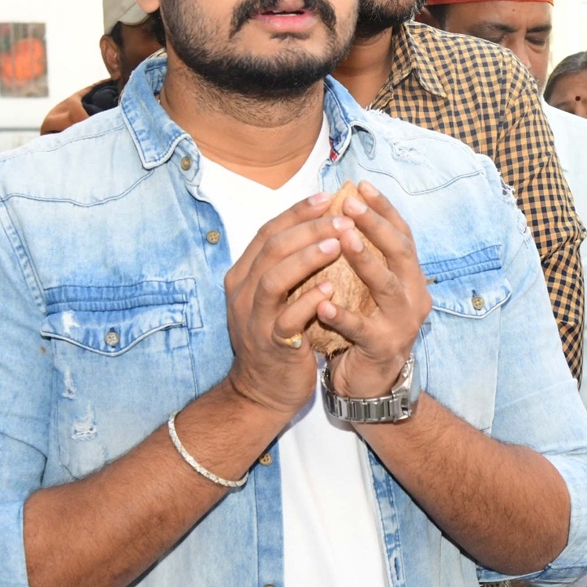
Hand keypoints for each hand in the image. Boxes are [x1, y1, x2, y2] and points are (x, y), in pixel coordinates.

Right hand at [224, 193, 342, 415]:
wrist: (263, 391)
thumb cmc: (278, 334)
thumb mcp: (277, 295)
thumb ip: (290, 263)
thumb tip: (323, 223)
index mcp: (244, 274)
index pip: (269, 231)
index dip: (299, 212)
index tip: (329, 196)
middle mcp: (243, 292)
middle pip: (272, 248)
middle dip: (308, 228)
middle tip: (342, 217)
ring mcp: (253, 318)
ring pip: (274, 278)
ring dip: (307, 258)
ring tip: (338, 244)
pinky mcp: (270, 344)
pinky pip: (287, 318)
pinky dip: (308, 301)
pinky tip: (331, 290)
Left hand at [319, 182, 432, 398]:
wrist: (370, 383)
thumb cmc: (364, 326)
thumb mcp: (368, 289)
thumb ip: (362, 258)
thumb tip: (342, 210)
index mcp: (410, 276)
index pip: (401, 234)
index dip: (383, 209)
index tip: (361, 185)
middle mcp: (414, 295)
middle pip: (399, 252)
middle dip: (375, 225)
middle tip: (351, 204)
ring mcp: (402, 322)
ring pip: (386, 285)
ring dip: (365, 261)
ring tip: (343, 239)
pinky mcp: (384, 348)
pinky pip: (362, 329)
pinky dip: (342, 315)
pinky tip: (322, 303)